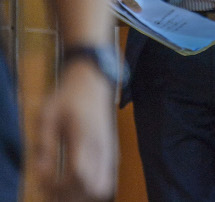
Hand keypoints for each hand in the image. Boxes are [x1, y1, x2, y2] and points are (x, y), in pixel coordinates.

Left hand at [35, 62, 117, 200]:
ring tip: (58, 186)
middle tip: (48, 185)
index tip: (41, 177)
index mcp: (84, 137)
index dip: (56, 185)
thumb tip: (41, 170)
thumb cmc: (67, 98)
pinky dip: (88, 189)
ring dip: (80, 195)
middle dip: (68, 195)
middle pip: (91, 188)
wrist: (93, 85)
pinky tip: (71, 181)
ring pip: (101, 189)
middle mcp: (101, 148)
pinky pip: (105, 182)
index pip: (77, 174)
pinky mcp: (110, 154)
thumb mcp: (47, 114)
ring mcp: (109, 152)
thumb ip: (45, 143)